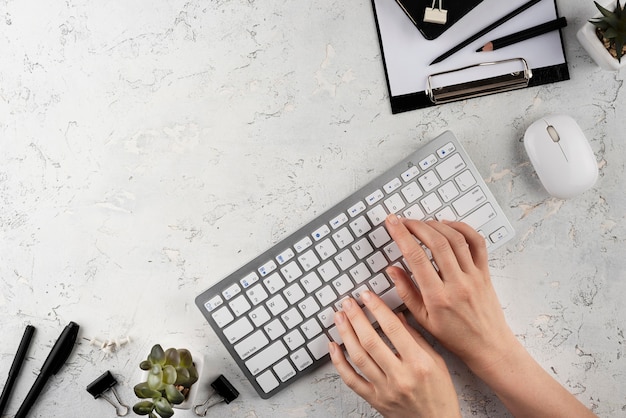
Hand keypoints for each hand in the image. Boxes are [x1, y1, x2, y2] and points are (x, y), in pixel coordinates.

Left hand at [328, 290, 460, 417]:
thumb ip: (416, 337)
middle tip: (347, 302)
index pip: (393, 329)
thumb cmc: (440, 393)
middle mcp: (401, 376)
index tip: (366, 295)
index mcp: (419, 363)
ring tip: (339, 317)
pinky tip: (333, 346)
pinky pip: (351, 380)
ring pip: (358, 357)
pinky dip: (339, 362)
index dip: (377, 308)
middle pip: (371, 341)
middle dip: (356, 317)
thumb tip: (396, 315)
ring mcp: (385, 389)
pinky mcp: (375, 400)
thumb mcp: (436, 361)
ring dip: (345, 334)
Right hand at [384, 214, 516, 373]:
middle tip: (403, 220)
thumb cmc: (455, 336)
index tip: (392, 223)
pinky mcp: (485, 272)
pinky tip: (448, 226)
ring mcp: (474, 276)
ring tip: (422, 223)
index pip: (416, 258)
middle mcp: (457, 283)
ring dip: (436, 225)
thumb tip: (392, 269)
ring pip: (456, 239)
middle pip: (437, 242)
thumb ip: (406, 292)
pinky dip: (462, 228)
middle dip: (417, 226)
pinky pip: (477, 243)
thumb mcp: (423, 320)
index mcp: (438, 297)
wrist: (488, 346)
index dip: (402, 235)